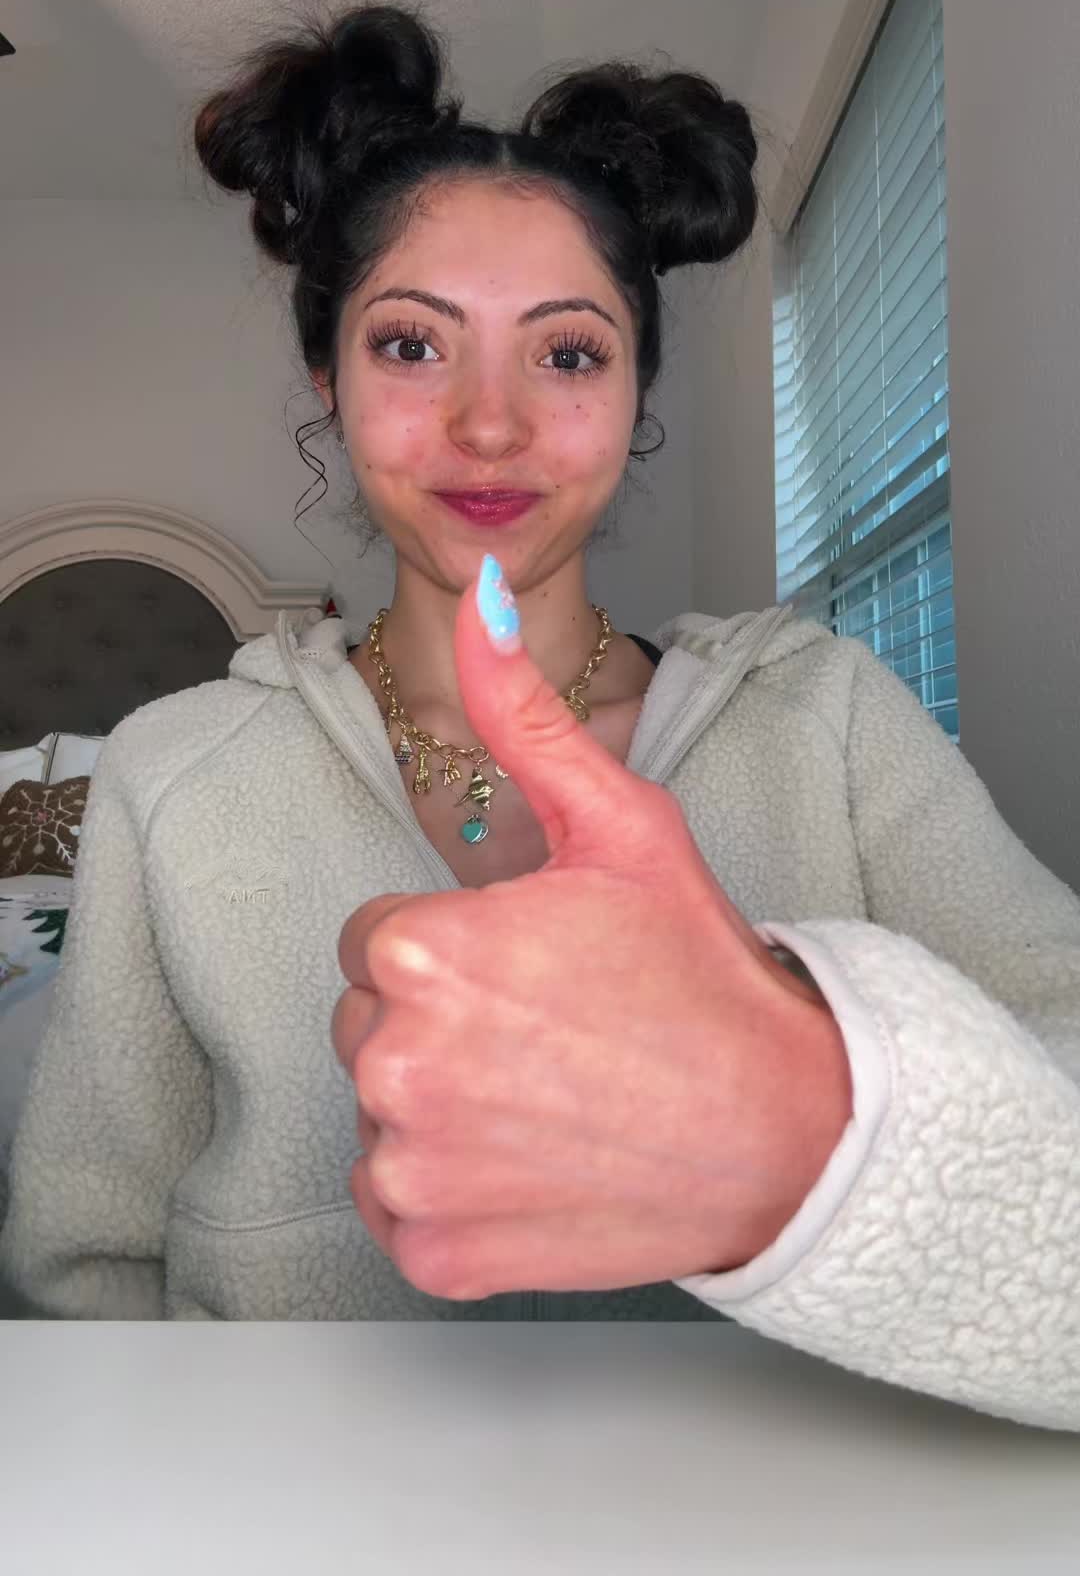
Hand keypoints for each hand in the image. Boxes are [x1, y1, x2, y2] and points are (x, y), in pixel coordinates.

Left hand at [332, 561, 851, 1302]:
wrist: (782, 1131)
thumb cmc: (700, 975)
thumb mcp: (621, 824)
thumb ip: (523, 714)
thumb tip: (480, 601)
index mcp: (420, 949)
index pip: (380, 938)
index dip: (461, 945)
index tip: (536, 967)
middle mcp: (393, 1061)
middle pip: (371, 1022)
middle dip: (443, 1020)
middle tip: (553, 1030)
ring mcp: (412, 1167)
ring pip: (382, 1111)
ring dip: (444, 1105)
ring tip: (550, 1095)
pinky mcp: (433, 1251)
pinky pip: (398, 1204)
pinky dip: (450, 1191)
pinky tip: (532, 1161)